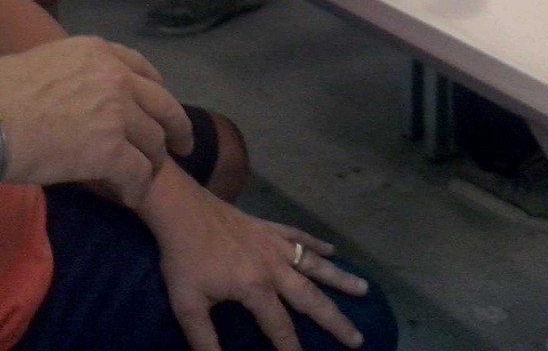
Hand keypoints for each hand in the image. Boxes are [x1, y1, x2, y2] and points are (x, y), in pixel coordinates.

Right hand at [0, 36, 192, 206]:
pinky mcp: (110, 150)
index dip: (157, 93)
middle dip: (176, 128)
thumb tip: (71, 88)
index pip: (144, 69)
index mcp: (98, 51)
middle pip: (163, 105)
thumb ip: (71, 72)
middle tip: (181, 146)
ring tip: (143, 177)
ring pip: (154, 143)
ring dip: (152, 163)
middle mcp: (115, 76)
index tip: (161, 109)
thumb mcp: (41, 60)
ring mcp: (116, 113)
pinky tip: (130, 196)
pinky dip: (137, 187)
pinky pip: (138, 172)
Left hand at [154, 183, 369, 350]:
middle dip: (335, 320)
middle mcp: (274, 267)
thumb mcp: (188, 306)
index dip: (292, 349)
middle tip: (357, 338)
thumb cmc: (184, 259)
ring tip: (364, 289)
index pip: (280, 327)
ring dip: (340, 278)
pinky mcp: (270, 226)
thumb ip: (205, 340)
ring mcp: (275, 244)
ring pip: (314, 264)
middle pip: (311, 299)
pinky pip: (299, 236)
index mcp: (255, 288)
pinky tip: (332, 250)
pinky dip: (317, 243)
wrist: (183, 210)